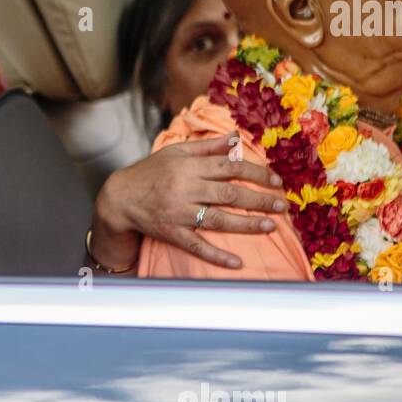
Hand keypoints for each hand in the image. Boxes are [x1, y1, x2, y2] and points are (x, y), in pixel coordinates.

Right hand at [89, 135, 287, 271]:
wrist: (120, 197)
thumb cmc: (151, 172)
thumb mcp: (176, 152)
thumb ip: (207, 147)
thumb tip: (236, 138)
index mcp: (188, 166)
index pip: (230, 167)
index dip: (256, 173)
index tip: (276, 181)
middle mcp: (185, 188)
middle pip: (229, 193)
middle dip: (259, 199)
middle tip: (282, 205)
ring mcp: (178, 213)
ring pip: (218, 219)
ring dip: (246, 224)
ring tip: (270, 226)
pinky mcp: (171, 233)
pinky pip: (196, 246)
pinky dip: (216, 255)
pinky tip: (236, 263)